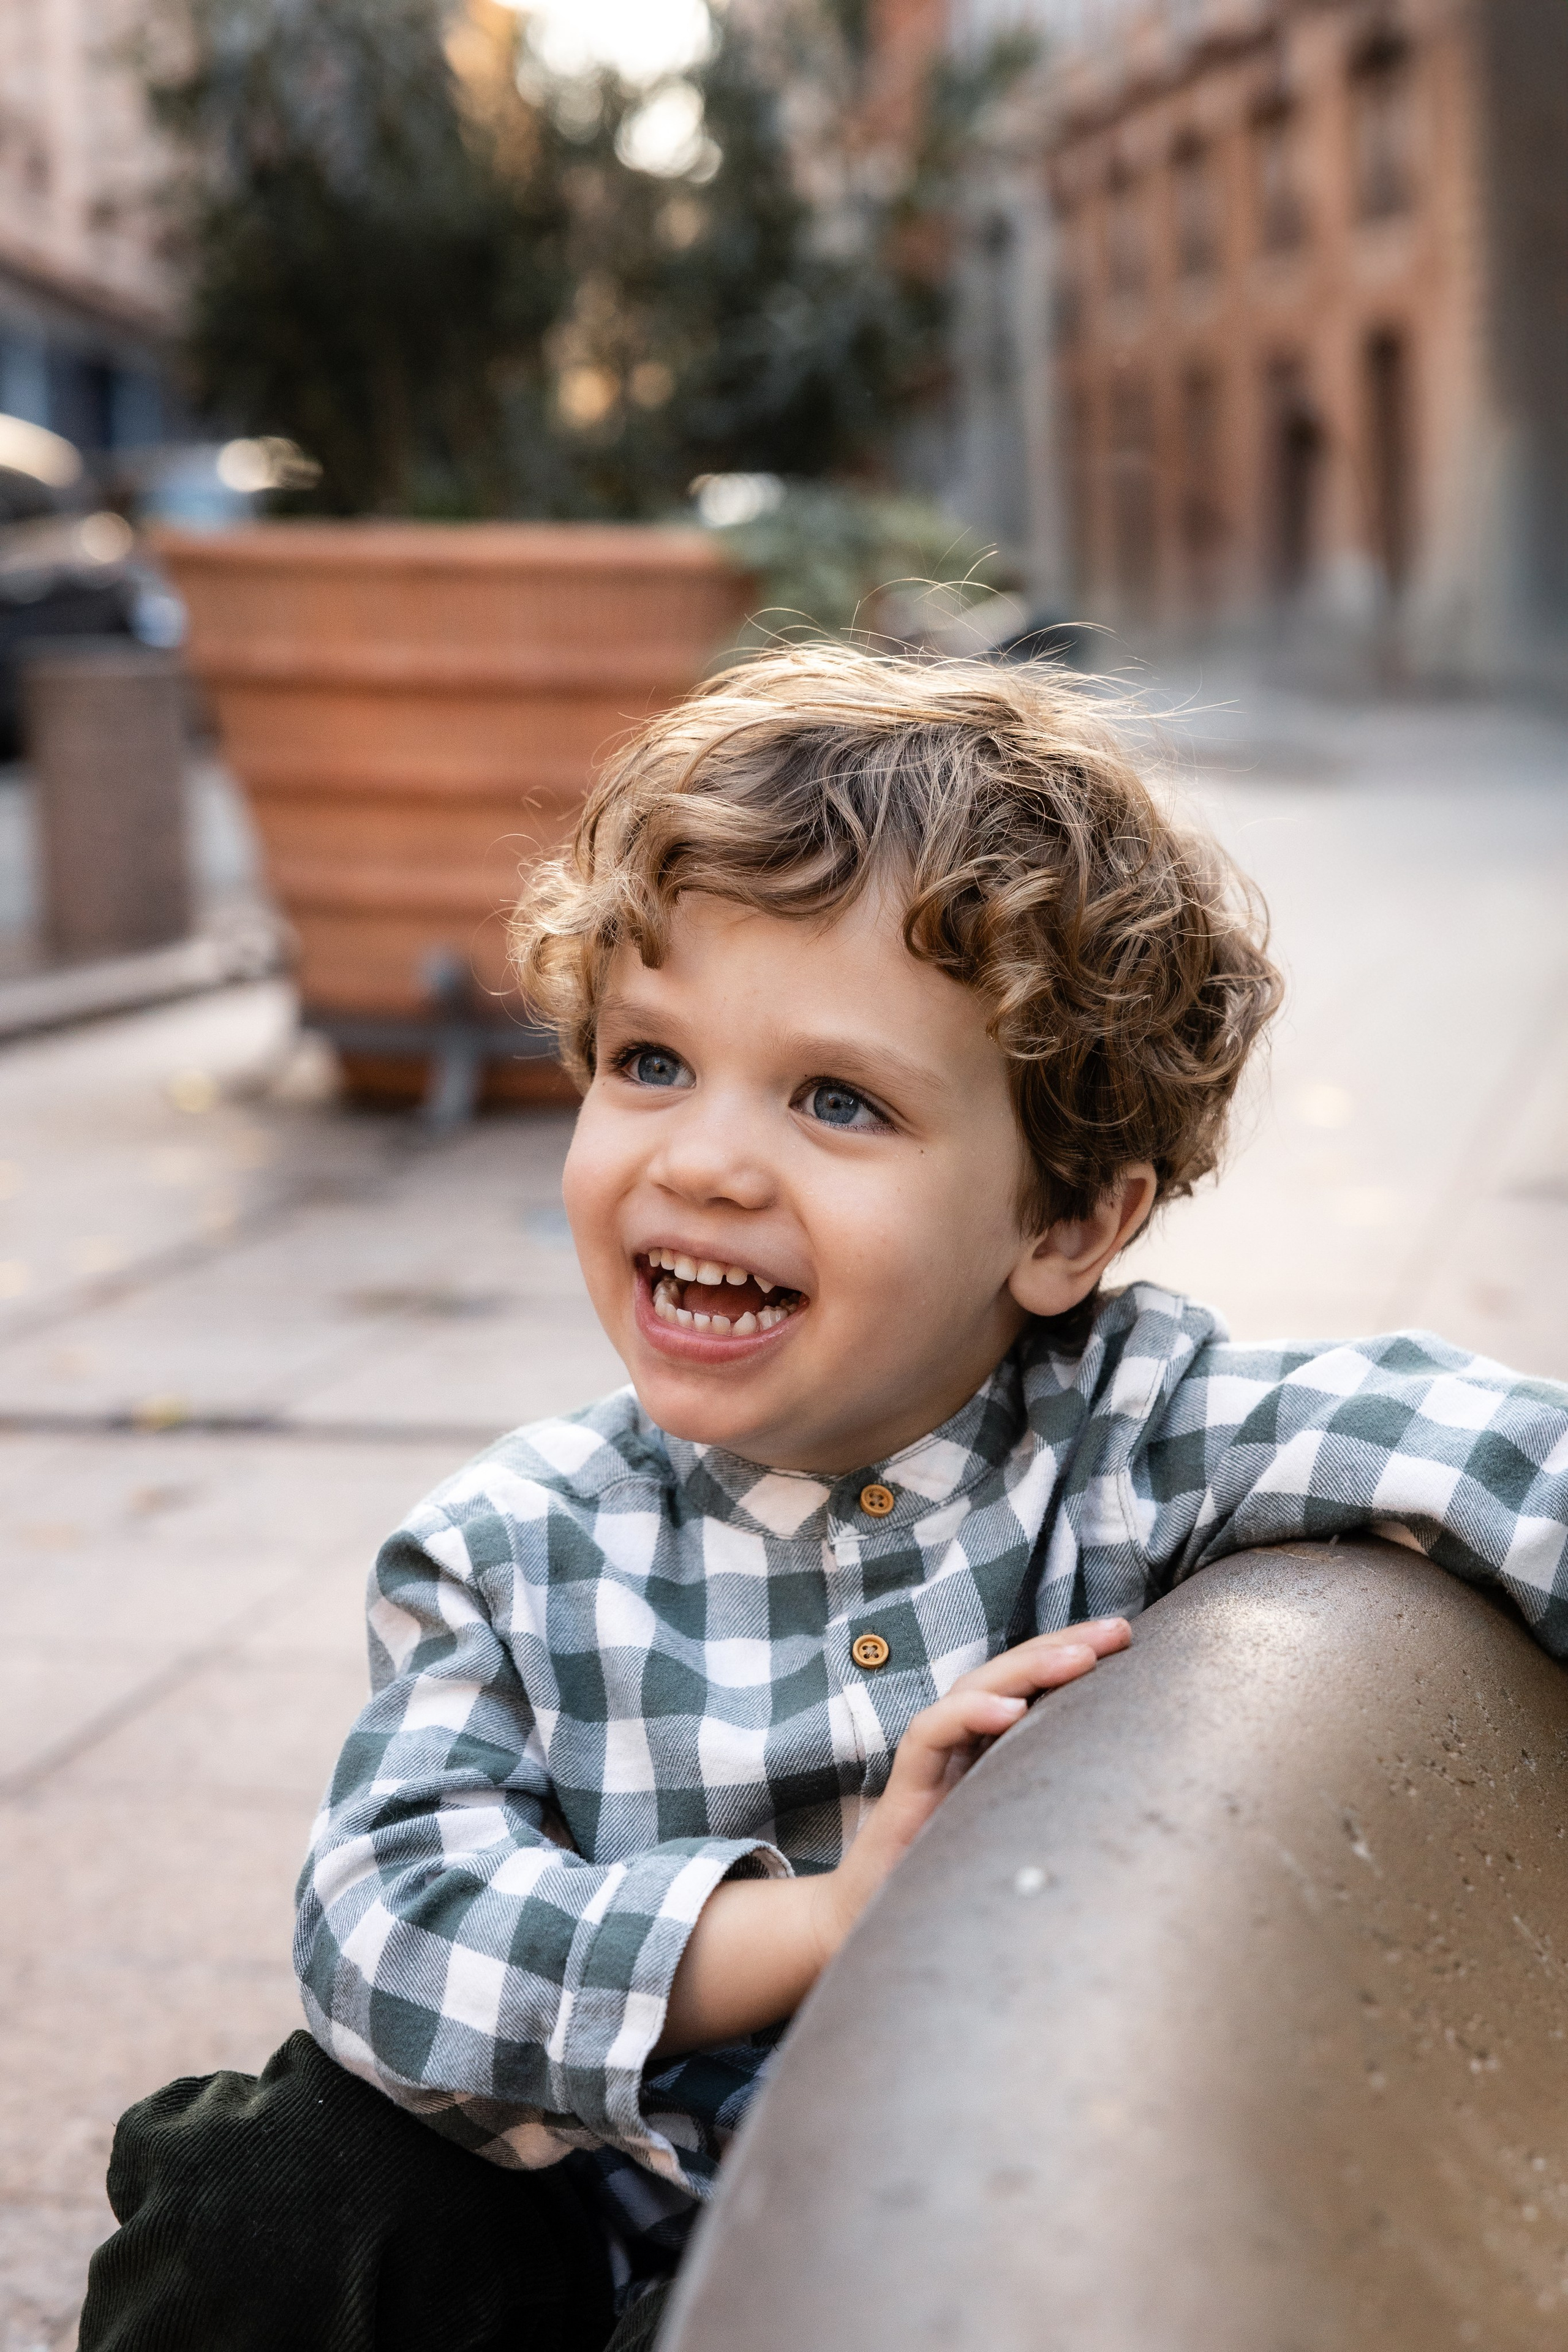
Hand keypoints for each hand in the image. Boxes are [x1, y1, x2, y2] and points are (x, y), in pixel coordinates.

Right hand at [652, 1619, 1129, 2059]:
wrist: (874, 1923)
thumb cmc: (955, 1880)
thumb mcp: (1022, 1833)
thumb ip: (1057, 1802)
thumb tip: (1137, 1795)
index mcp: (992, 1745)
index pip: (1034, 1683)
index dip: (1075, 1655)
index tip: (1128, 1640)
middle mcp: (963, 1741)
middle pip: (1011, 1673)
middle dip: (1065, 1644)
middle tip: (1118, 1630)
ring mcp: (934, 1758)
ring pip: (975, 1687)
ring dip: (1028, 1668)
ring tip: (1080, 1657)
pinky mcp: (906, 1785)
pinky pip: (932, 1734)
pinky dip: (969, 1715)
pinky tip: (1009, 1711)